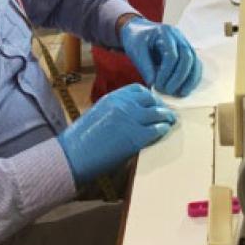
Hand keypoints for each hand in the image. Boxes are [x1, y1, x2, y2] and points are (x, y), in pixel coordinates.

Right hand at [57, 84, 175, 183]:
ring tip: (170, 121)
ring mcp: (132, 119)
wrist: (74, 155)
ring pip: (158, 113)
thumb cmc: (80, 139)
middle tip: (165, 113)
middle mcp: (124, 104)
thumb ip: (115, 110)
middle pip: (151, 100)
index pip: (138, 90)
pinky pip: (157, 129)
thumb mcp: (97, 114)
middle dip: (160, 106)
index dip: (149, 96)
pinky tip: (164, 131)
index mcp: (112, 98)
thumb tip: (131, 114)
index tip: (153, 103)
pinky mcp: (137, 137)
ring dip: (166, 117)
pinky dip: (163, 129)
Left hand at [120, 17, 202, 96]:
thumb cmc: (137, 41)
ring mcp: (186, 44)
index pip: (172, 55)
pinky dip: (192, 78)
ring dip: (190, 80)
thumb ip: (145, 67)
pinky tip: (185, 89)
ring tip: (180, 94)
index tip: (158, 86)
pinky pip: (196, 66)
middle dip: (179, 78)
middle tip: (168, 91)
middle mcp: (179, 36)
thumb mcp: (137, 52)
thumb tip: (154, 84)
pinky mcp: (188, 52)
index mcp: (165, 33)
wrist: (139, 32)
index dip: (166, 73)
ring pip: (195, 62)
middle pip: (187, 58)